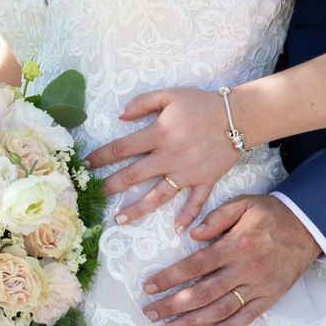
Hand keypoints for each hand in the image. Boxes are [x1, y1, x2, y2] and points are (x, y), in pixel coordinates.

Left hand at [85, 88, 240, 232]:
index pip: (122, 148)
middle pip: (134, 175)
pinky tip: (177, 230)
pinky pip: (195, 203)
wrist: (238, 116)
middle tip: (96, 194)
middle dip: (112, 185)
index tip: (86, 165)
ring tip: (120, 220)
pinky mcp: (205, 181)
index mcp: (159, 134)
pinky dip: (187, 217)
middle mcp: (169, 157)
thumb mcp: (170, 94)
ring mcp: (187, 173)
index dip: (101, 156)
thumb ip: (143, 103)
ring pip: (158, 196)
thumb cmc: (202, 104)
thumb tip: (120, 116)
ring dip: (138, 209)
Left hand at [141, 195, 321, 325]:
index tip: (148, 287)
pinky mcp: (270, 297)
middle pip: (202, 292)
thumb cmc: (271, 214)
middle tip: (150, 314)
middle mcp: (244, 269)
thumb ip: (218, 217)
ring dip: (193, 322)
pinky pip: (248, 317)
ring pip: (221, 309)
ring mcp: (258, 286)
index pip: (195, 265)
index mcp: (235, 246)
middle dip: (173, 305)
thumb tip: (193, 234)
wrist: (310, 227)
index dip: (169, 278)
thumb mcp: (244, 204)